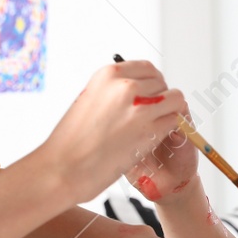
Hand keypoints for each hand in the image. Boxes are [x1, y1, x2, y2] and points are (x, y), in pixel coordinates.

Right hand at [39, 60, 187, 202]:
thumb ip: (112, 92)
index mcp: (108, 75)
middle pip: (162, 84)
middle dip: (161, 99)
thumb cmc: (70, 141)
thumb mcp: (89, 100)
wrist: (62, 168)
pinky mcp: (149, 131)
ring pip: (175, 100)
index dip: (153, 83)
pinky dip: (170, 130)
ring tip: (157, 127)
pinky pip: (174, 121)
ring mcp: (139, 108)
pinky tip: (155, 139)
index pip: (147, 68)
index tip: (151, 95)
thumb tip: (134, 90)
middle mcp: (125, 86)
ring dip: (170, 113)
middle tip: (152, 116)